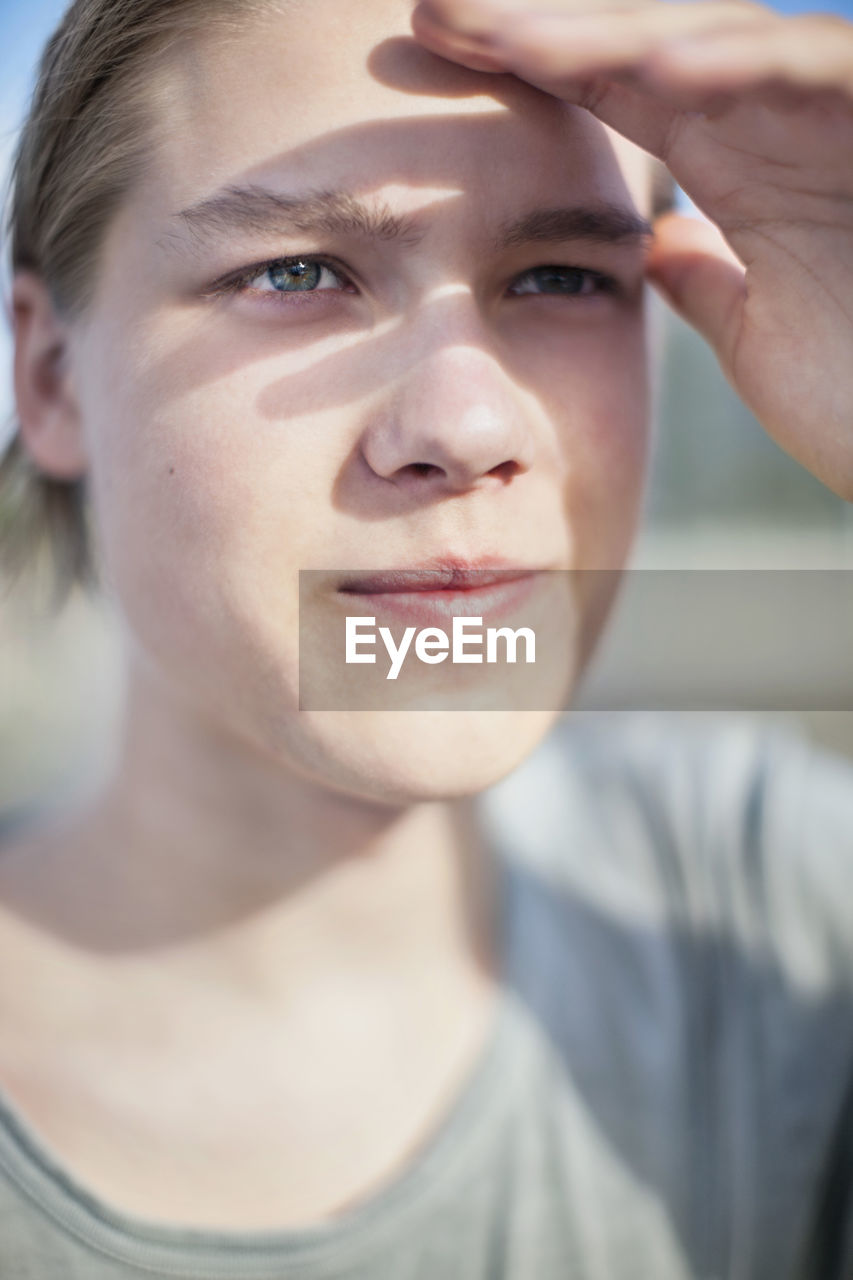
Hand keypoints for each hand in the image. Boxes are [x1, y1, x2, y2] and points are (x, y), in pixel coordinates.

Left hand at [412, 0, 852, 500]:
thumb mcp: (760, 336)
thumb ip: (706, 279)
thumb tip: (658, 243)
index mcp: (735, 163)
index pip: (612, 92)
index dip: (523, 65)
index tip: (428, 52)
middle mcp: (776, 122)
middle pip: (644, 45)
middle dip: (539, 24)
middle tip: (433, 10)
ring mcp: (834, 116)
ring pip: (718, 41)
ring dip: (611, 35)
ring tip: (509, 36)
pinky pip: (818, 75)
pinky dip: (744, 68)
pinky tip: (657, 72)